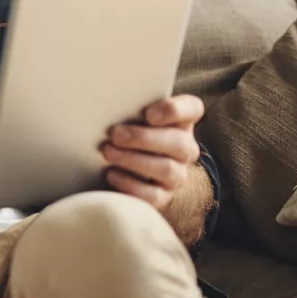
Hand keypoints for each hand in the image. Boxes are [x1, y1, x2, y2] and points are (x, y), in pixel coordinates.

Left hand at [102, 94, 203, 211]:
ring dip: (133, 160)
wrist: (129, 169)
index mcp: (180, 121)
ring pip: (167, 169)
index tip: (148, 114)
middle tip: (115, 134)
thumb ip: (128, 107)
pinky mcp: (163, 196)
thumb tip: (104, 101)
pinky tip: (111, 174)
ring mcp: (177, 174)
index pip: (192, 108)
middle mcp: (184, 148)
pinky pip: (153, 195)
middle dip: (144, 138)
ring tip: (107, 152)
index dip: (174, 110)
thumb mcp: (132, 116)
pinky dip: (130, 184)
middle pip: (178, 142)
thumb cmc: (128, 131)